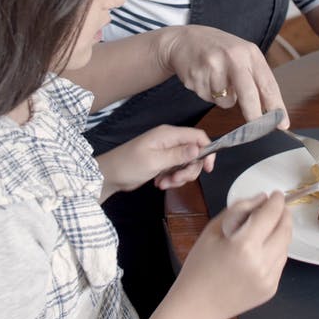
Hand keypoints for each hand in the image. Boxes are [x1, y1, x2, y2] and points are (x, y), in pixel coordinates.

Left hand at [97, 125, 215, 198]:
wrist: (109, 176)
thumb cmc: (128, 165)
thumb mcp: (154, 161)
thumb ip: (178, 155)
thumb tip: (198, 149)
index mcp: (168, 134)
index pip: (197, 136)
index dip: (207, 151)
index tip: (208, 169)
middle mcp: (169, 141)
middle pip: (194, 153)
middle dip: (189, 170)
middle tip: (176, 179)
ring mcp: (166, 152)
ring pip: (186, 164)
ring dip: (179, 177)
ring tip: (164, 183)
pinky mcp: (163, 162)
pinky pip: (176, 170)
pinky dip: (172, 179)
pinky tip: (159, 183)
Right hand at [158, 25, 288, 124]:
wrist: (185, 40)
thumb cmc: (219, 51)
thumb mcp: (242, 55)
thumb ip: (255, 78)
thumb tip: (269, 109)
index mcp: (249, 52)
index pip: (268, 83)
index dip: (276, 106)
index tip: (282, 123)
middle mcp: (233, 57)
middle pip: (248, 93)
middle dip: (254, 114)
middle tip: (256, 130)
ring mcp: (213, 65)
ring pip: (225, 101)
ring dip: (223, 99)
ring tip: (216, 80)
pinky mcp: (196, 75)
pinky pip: (208, 98)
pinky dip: (208, 94)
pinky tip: (204, 78)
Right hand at [174, 191, 291, 318]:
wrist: (197, 305)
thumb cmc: (199, 265)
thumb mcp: (213, 230)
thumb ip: (239, 210)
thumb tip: (261, 199)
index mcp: (244, 245)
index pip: (270, 215)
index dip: (276, 201)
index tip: (276, 194)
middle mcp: (261, 262)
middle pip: (285, 230)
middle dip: (284, 214)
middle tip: (278, 206)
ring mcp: (269, 278)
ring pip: (285, 246)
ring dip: (281, 232)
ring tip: (269, 226)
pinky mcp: (271, 289)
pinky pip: (280, 263)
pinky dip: (276, 250)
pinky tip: (262, 247)